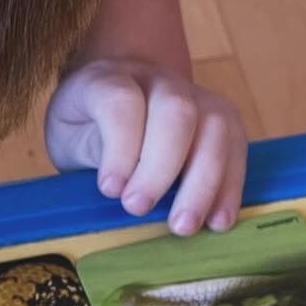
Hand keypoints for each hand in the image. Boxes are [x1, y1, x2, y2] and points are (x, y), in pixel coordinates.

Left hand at [45, 58, 246, 233]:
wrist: (117, 101)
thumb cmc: (86, 126)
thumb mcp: (67, 137)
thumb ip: (89, 155)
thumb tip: (117, 192)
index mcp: (108, 80)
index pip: (122, 103)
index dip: (119, 147)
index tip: (110, 190)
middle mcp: (158, 80)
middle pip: (176, 112)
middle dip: (160, 167)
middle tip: (138, 209)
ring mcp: (196, 95)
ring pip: (216, 127)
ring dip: (203, 182)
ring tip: (182, 225)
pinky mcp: (223, 119)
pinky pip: (237, 147)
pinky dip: (230, 187)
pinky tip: (217, 221)